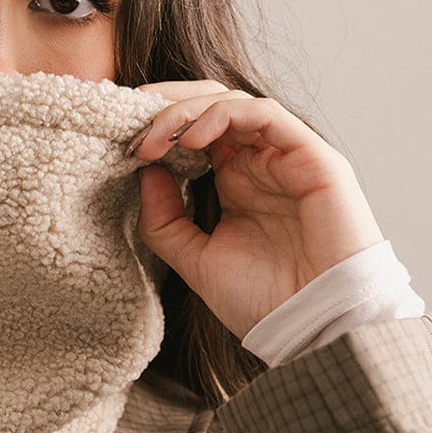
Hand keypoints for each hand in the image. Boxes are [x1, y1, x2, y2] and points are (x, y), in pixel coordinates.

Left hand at [130, 80, 384, 339]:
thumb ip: (164, 219)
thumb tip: (142, 171)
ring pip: (231, 103)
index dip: (155, 125)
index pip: (193, 131)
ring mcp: (285, 156)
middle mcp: (259, 162)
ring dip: (184, 112)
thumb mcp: (194, 258)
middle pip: (209, 106)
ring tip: (151, 140)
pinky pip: (264, 114)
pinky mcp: (311, 156)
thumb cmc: (265, 300)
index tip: (115, 137)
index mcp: (235, 181)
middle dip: (164, 107)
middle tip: (124, 122)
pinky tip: (191, 139)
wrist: (316, 330)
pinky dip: (223, 116)